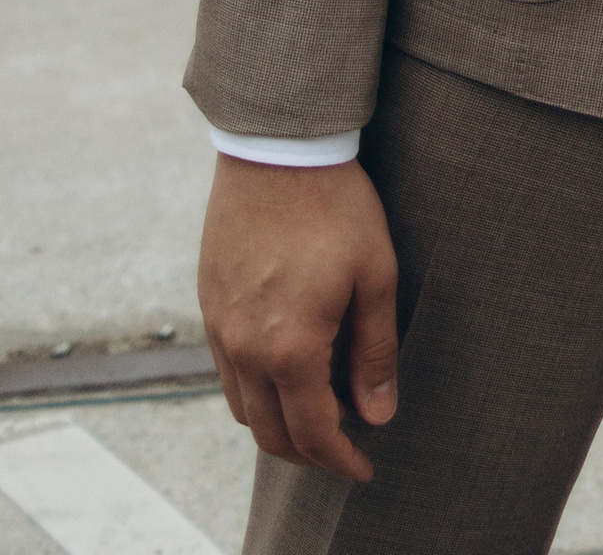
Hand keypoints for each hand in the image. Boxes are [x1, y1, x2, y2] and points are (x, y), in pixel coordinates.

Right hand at [200, 156, 399, 482]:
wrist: (276, 149)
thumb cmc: (335, 206)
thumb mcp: (375, 274)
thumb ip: (375, 352)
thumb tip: (378, 414)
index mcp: (290, 348)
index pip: (313, 432)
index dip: (340, 460)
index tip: (364, 468)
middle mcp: (245, 349)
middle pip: (271, 433)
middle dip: (309, 453)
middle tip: (344, 448)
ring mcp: (220, 328)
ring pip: (243, 407)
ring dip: (278, 424)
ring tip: (320, 412)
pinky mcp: (209, 305)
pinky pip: (226, 371)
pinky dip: (255, 391)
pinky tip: (286, 370)